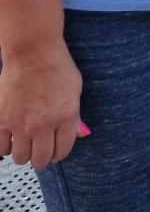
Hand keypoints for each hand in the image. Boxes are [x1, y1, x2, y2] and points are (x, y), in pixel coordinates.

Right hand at [0, 42, 84, 168]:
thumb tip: (79, 134)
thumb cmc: (56, 66)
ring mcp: (21, 124)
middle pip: (41, 160)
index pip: (62, 151)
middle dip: (41, 158)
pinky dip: (5, 146)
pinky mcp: (2, 120)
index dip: (58, 154)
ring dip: (23, 154)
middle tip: (39, 150)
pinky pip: (1, 148)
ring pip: (20, 158)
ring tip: (24, 143)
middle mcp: (44, 124)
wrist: (33, 51)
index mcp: (66, 116)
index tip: (54, 151)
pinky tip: (10, 138)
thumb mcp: (75, 89)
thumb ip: (75, 115)